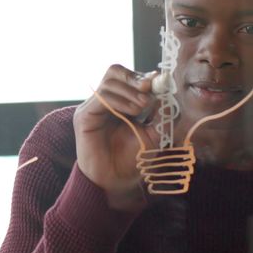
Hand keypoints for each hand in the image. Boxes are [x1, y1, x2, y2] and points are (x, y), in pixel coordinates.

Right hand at [73, 65, 158, 212]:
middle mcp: (104, 101)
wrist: (116, 180)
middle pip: (115, 71)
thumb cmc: (132, 158)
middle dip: (135, 78)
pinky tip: (132, 112)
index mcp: (120, 101)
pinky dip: (120, 101)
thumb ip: (161, 113)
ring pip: (109, 82)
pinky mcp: (84, 116)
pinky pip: (102, 98)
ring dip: (130, 91)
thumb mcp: (154, 133)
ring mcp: (93, 107)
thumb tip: (167, 93)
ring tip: (142, 107)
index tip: (160, 82)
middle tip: (150, 89)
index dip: (144, 76)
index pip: (128, 77)